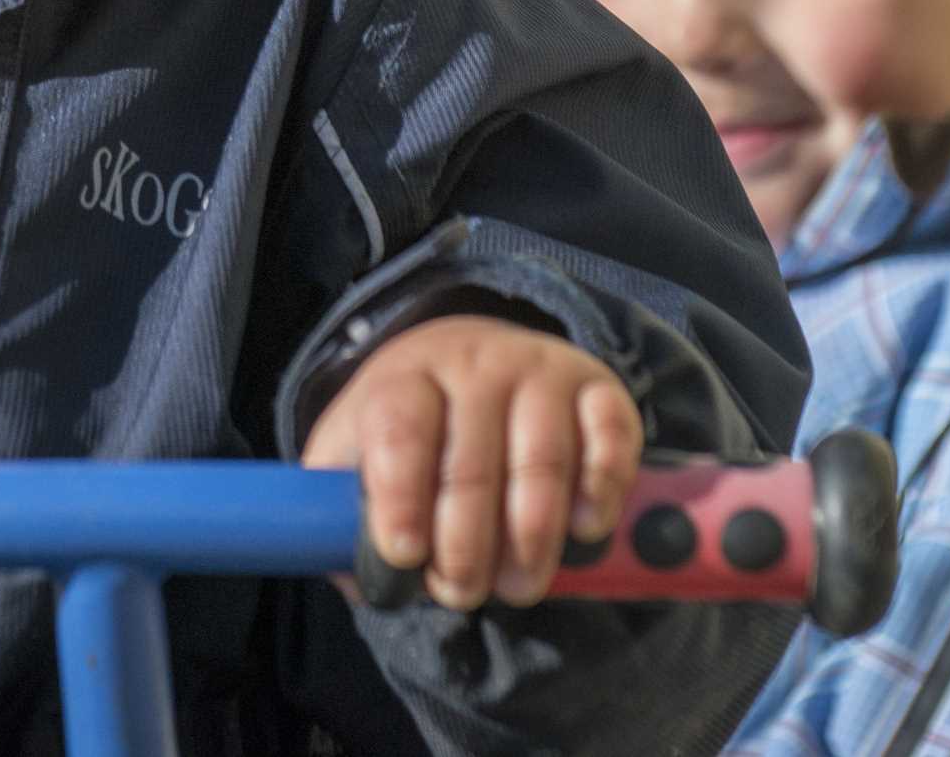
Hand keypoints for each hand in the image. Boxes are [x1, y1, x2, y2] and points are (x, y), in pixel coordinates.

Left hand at [298, 313, 642, 611]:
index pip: (399, 431)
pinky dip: (601, 488)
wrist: (471, 359)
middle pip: (472, 462)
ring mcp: (541, 371)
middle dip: (466, 545)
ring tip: (518, 586)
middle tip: (463, 591)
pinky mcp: (599, 386)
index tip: (404, 554)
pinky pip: (610, 435)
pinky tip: (584, 528)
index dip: (401, 497)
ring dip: (532, 537)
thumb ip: (340, 509)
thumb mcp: (355, 451)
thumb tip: (361, 578)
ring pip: (542, 459)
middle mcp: (475, 365)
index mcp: (406, 378)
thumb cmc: (412, 427)